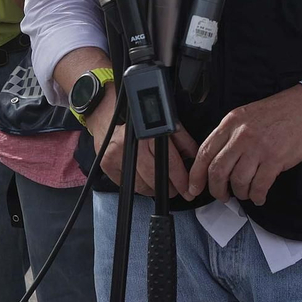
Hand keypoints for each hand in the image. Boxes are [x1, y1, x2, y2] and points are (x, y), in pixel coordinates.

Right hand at [84, 89, 198, 198]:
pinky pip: (129, 185)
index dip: (180, 180)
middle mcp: (131, 144)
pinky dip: (140, 186)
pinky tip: (145, 177)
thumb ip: (182, 141)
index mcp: (149, 133)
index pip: (169, 163)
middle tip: (177, 188)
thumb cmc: (140, 116)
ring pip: (142, 185)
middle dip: (170, 187)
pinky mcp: (107, 164)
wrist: (108, 112)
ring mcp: (117, 155)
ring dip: (155, 188)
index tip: (188, 189)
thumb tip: (194, 160)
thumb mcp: (166, 122)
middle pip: (155, 177)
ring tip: (161, 181)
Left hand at [186, 86, 301, 204]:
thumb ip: (232, 135)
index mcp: (231, 122)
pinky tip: (259, 196)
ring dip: (240, 193)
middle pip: (217, 171)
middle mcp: (241, 135)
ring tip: (246, 193)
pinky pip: (259, 187)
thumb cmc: (282, 111)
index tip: (193, 188)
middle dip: (217, 190)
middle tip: (222, 196)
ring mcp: (258, 148)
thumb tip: (219, 162)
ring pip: (238, 182)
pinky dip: (257, 196)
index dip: (196, 175)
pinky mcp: (275, 159)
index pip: (204, 152)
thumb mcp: (249, 116)